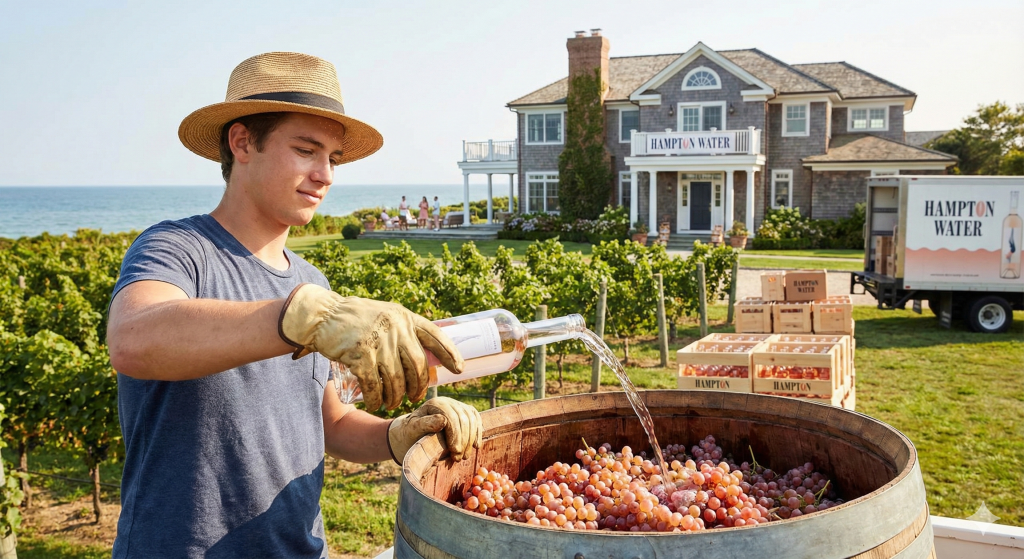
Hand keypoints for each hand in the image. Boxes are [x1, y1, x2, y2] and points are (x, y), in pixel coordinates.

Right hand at [278, 284, 463, 410]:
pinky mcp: (361, 356)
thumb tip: (427, 355)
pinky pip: (375, 387)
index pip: (435, 336)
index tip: (460, 369)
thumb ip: (404, 331)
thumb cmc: (356, 318)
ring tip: (392, 402)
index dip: (450, 353)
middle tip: (414, 398)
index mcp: (405, 318)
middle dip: (418, 387)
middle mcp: (396, 329)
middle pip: (418, 367)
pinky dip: (376, 399)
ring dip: (396, 397)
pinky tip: (375, 403)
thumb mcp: (387, 315)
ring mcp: (379, 343)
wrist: (324, 316)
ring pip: (397, 381)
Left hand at [387, 397, 481, 463]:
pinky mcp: (465, 412)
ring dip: (470, 439)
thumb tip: (442, 420)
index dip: (455, 435)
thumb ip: (425, 424)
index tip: (454, 452)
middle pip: (463, 419)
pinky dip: (477, 432)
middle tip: (459, 458)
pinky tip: (476, 446)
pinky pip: (476, 419)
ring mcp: (458, 406)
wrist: (413, 433)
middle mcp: (448, 401)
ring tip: (465, 456)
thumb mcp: (412, 429)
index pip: (451, 417)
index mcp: (435, 403)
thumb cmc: (411, 433)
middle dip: (463, 440)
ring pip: (472, 419)